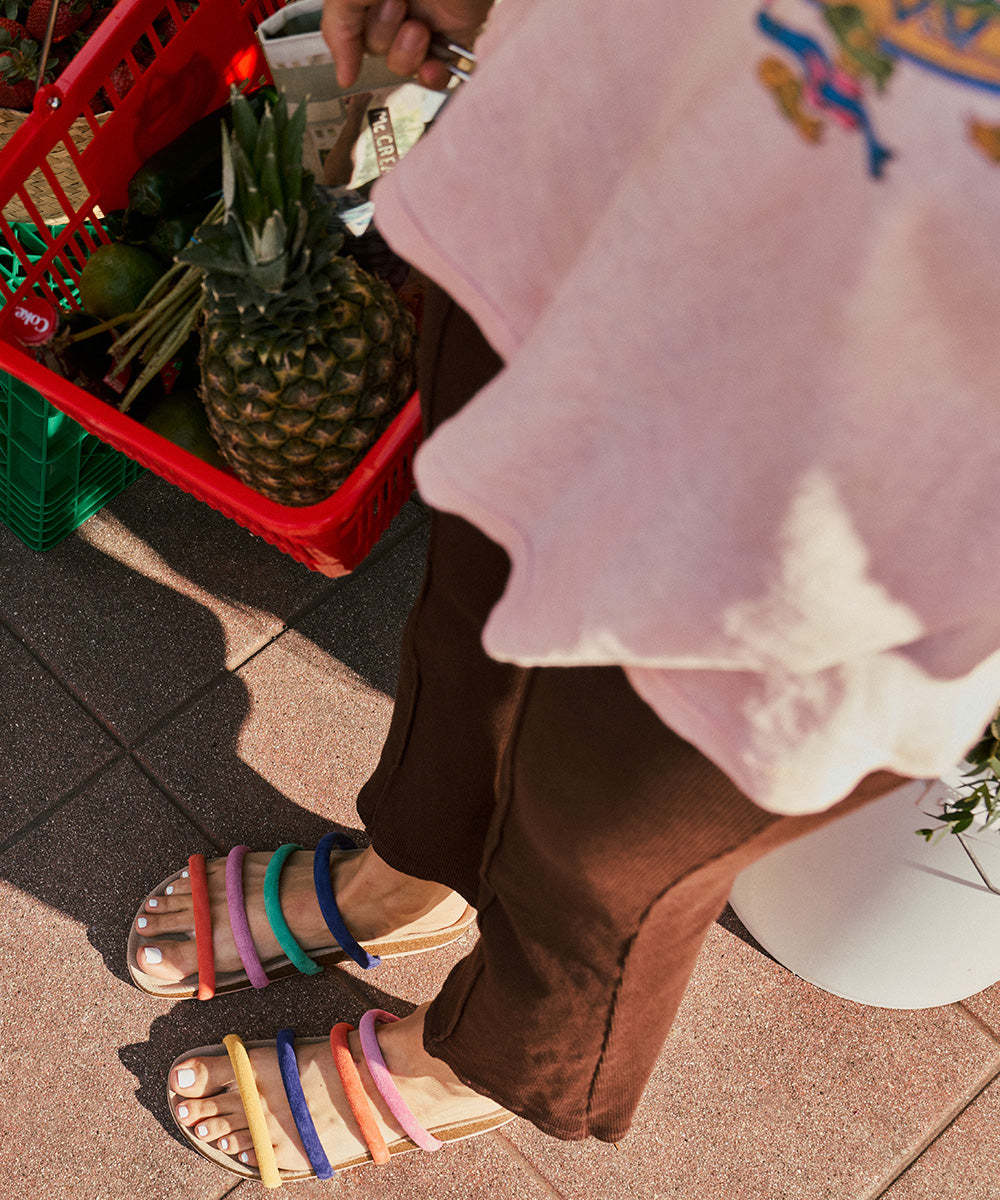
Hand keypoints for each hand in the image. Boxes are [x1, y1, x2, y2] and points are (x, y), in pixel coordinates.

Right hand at [322, 0, 492, 89]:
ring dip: (408, 52)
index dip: (347, 48)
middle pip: (374, 47)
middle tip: (398, 3)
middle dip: (383, 33)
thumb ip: (339, 25)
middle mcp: (396, 2)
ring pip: (403, 64)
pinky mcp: (453, 37)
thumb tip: (343, 75)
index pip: (347, 26)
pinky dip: (432, 77)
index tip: (350, 72)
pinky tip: (432, 66)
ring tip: (421, 26)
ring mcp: (425, 21)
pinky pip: (436, 74)